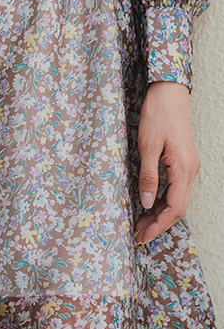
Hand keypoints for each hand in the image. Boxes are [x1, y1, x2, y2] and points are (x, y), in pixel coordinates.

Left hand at [134, 80, 200, 244]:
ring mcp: (189, 167)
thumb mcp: (147, 145)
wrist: (169, 92)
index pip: (174, 208)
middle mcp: (191, 171)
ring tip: (140, 223)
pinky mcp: (183, 161)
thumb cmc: (157, 115)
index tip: (142, 235)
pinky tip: (150, 203)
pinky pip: (176, 188)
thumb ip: (148, 176)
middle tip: (138, 234)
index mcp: (183, 170)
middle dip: (158, 223)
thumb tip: (145, 202)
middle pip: (177, 208)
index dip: (158, 225)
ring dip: (160, 213)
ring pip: (177, 199)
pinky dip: (163, 200)